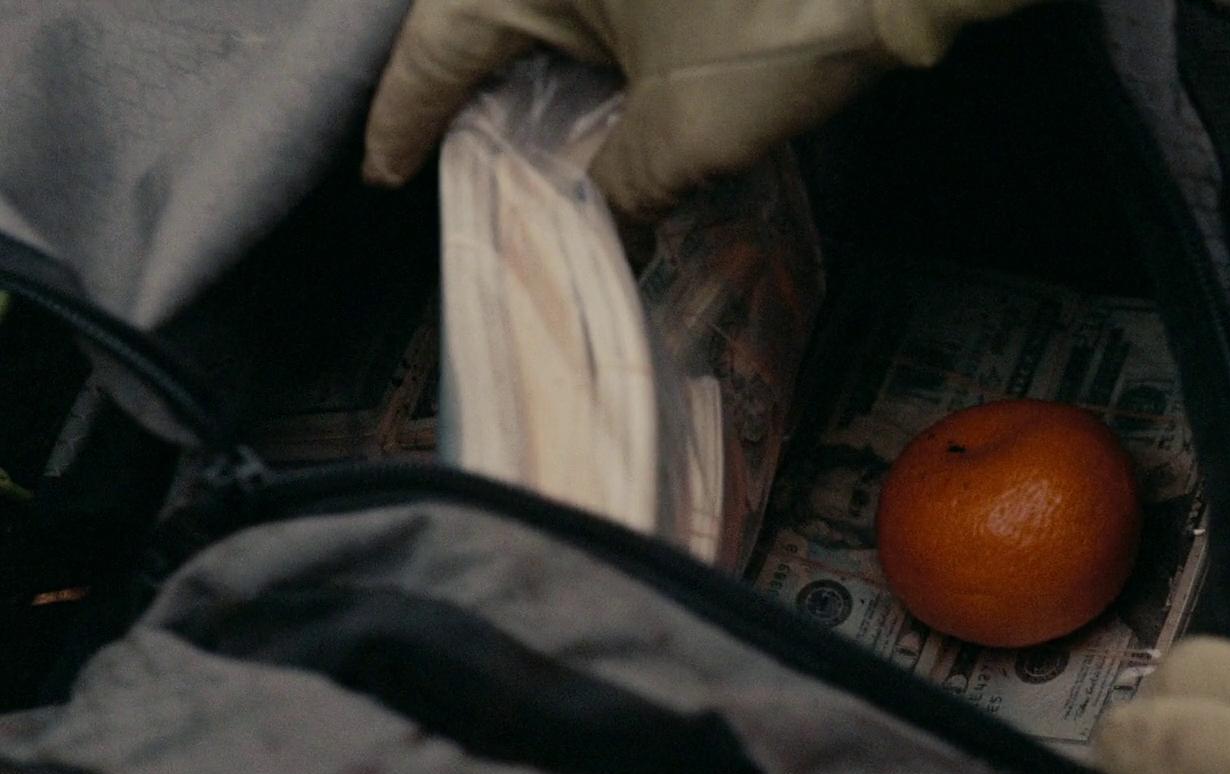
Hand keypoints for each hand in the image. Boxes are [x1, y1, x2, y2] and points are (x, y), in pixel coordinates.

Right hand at [362, 0, 1032, 217]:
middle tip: (458, 168)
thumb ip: (623, 186)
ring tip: (538, 148)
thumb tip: (608, 229)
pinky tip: (615, 96)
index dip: (406, 119)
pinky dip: (603, 45)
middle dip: (475, 97)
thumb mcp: (684, 131)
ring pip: (553, 7)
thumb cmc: (779, 23)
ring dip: (546, 74)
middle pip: (488, 19)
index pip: (434, 48)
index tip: (385, 173)